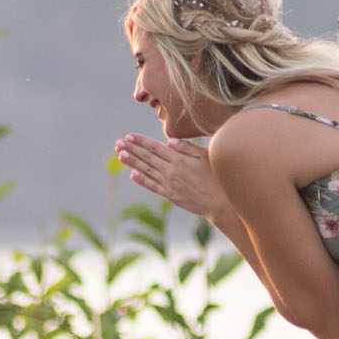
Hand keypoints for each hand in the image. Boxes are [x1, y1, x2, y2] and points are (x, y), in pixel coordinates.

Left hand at [115, 133, 233, 223]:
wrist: (220, 202)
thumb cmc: (217, 176)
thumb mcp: (205, 156)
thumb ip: (187, 147)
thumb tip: (169, 142)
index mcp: (179, 159)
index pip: (155, 148)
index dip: (140, 141)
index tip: (129, 136)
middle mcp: (171, 171)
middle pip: (147, 158)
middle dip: (132, 149)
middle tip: (118, 143)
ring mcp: (169, 184)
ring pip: (146, 171)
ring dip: (132, 163)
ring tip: (120, 155)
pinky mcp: (170, 195)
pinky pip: (152, 186)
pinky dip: (142, 180)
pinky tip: (133, 175)